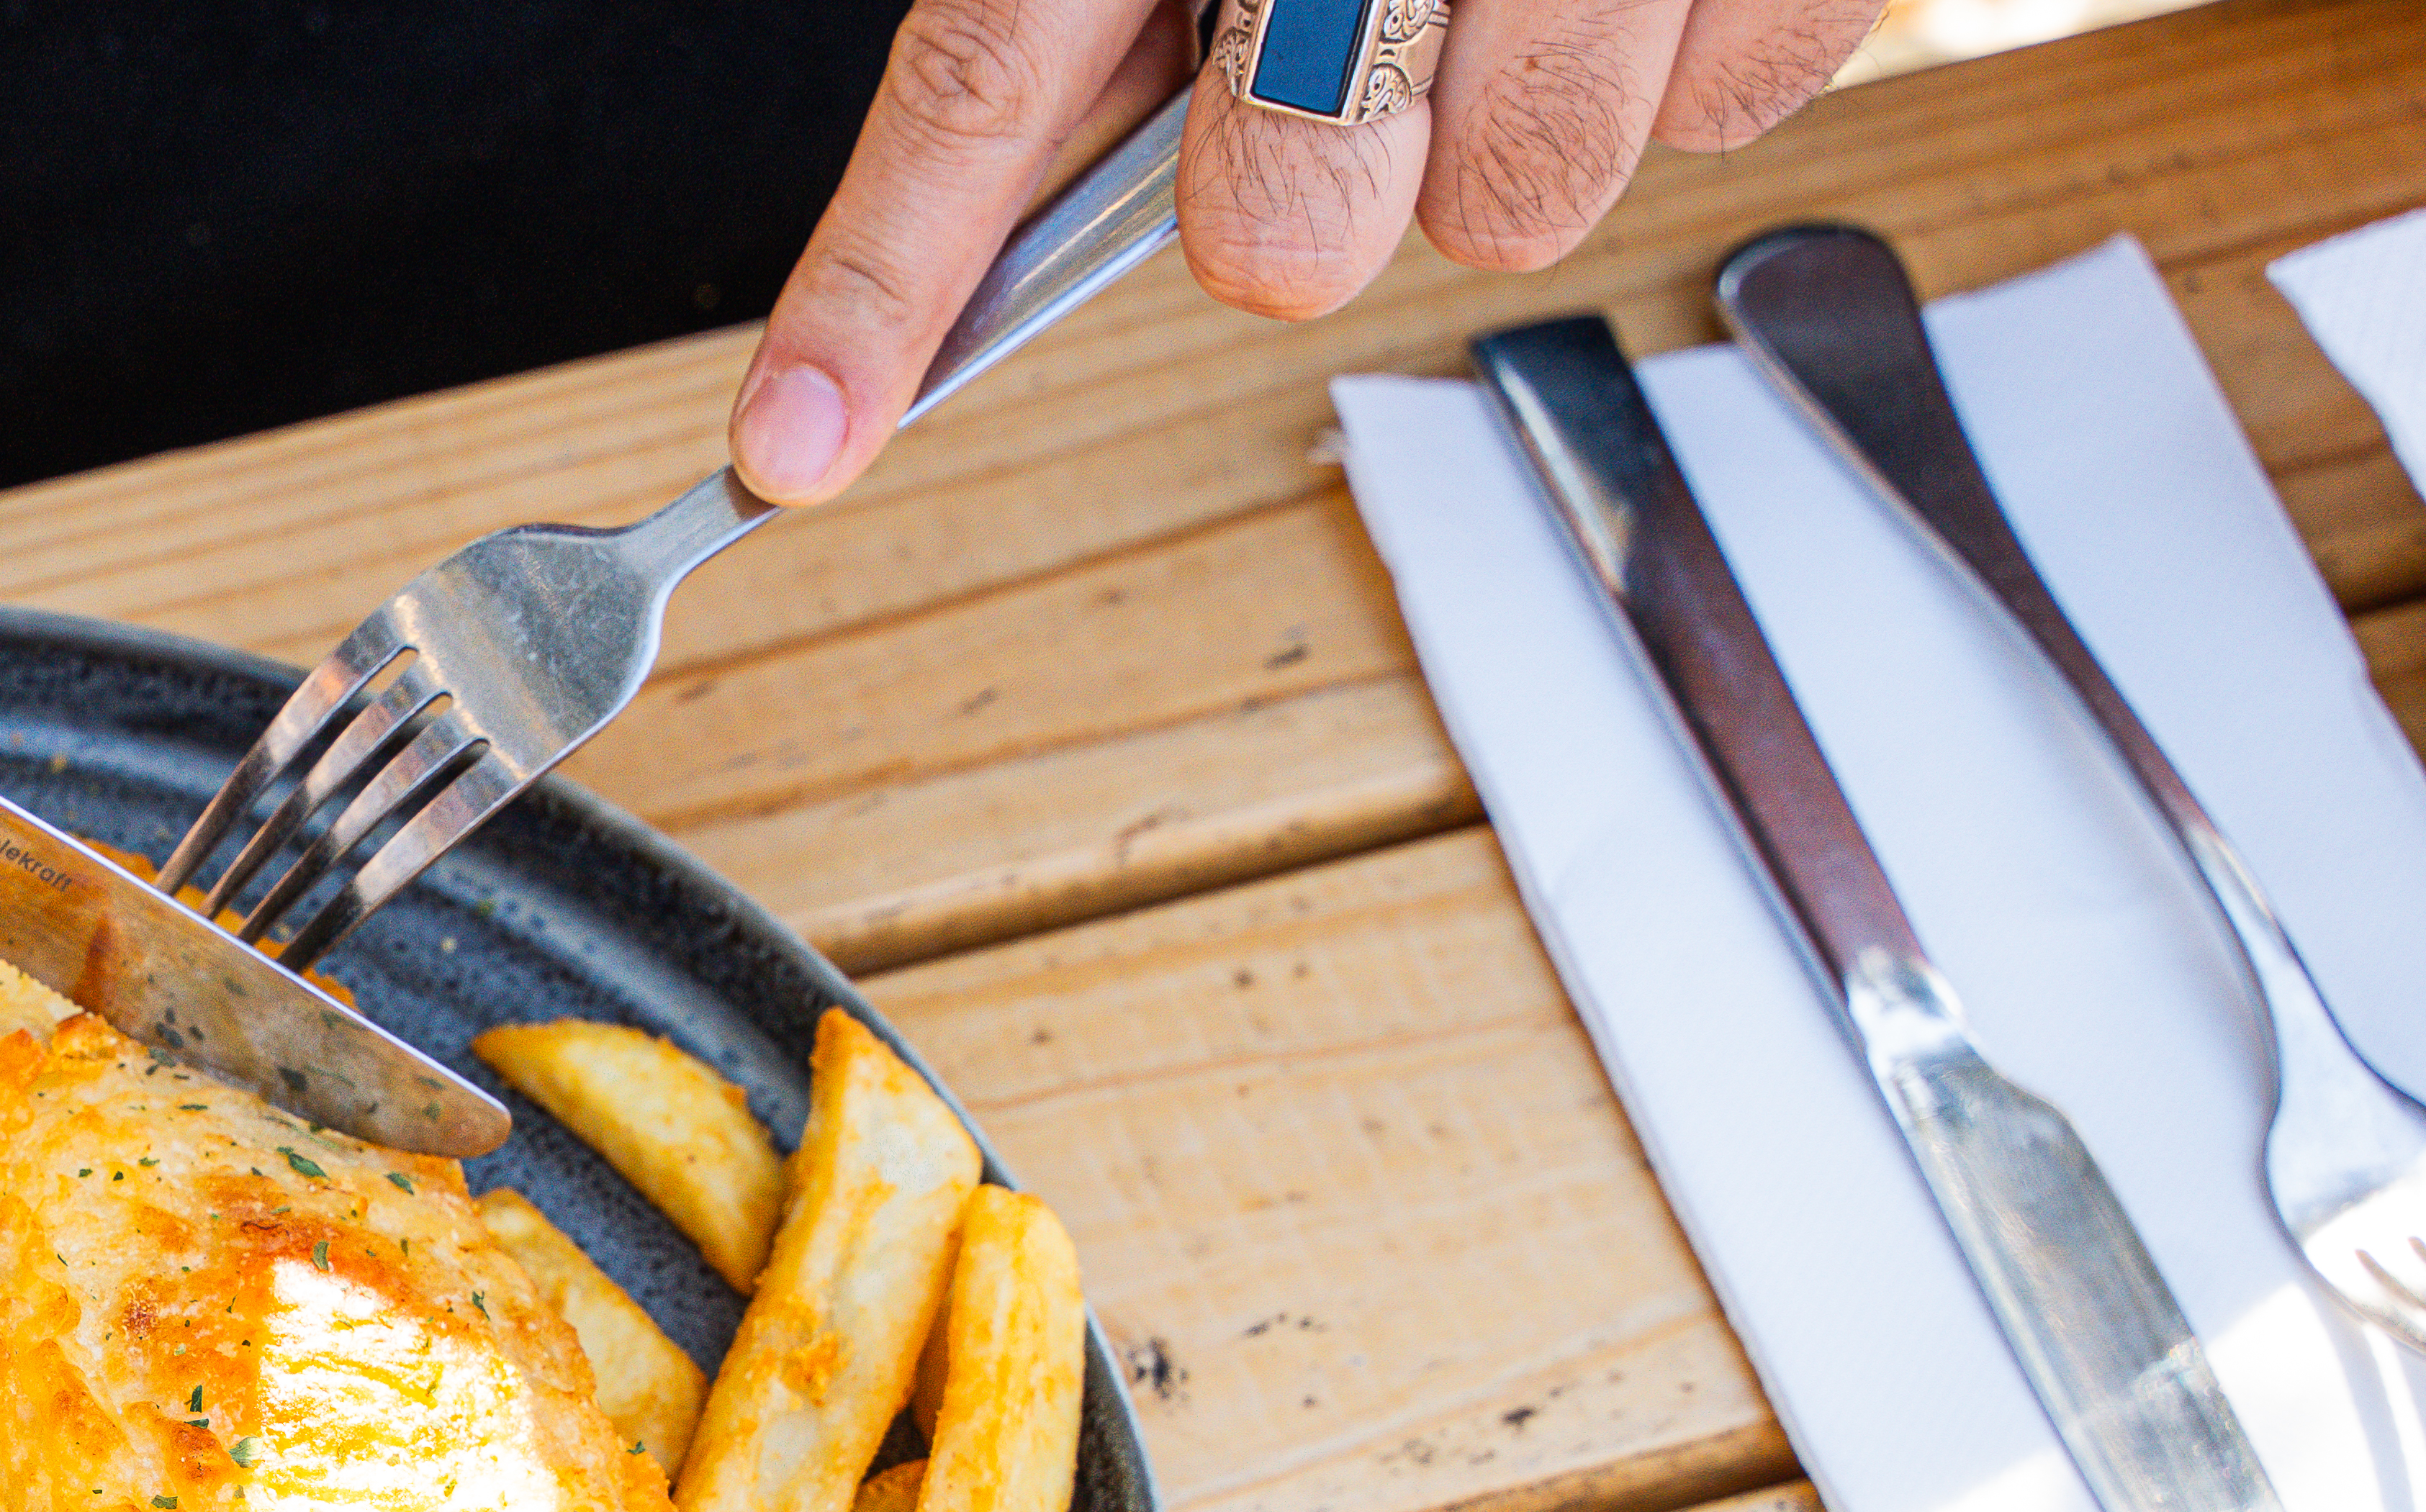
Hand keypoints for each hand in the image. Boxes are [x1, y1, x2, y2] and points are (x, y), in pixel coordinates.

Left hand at [727, 0, 1885, 504]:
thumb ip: (1071, 59)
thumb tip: (900, 318)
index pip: (983, 81)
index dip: (883, 279)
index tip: (796, 446)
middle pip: (1292, 234)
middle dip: (1310, 195)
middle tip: (1354, 66)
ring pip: (1520, 208)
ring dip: (1506, 137)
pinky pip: (1721, 118)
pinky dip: (1684, 62)